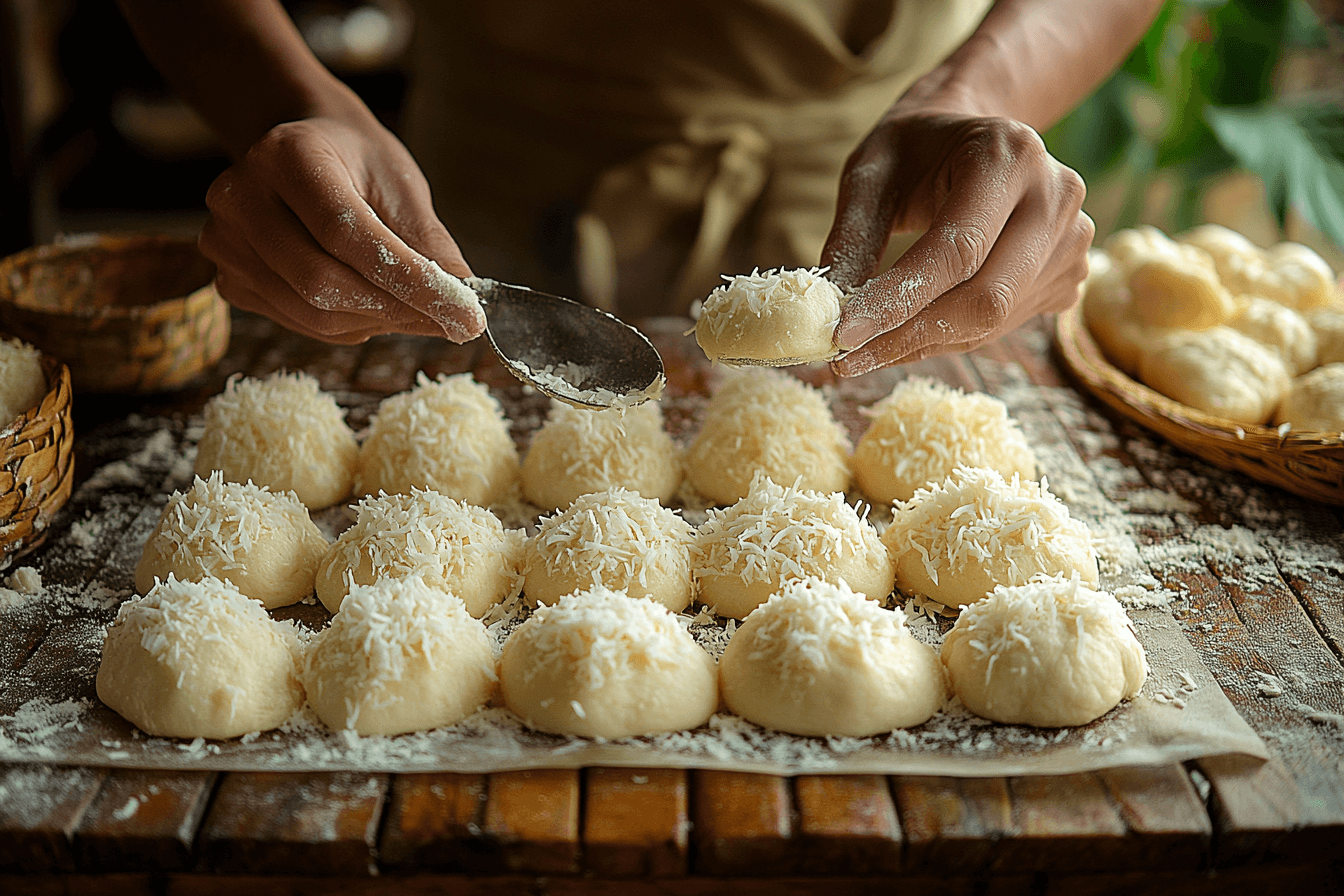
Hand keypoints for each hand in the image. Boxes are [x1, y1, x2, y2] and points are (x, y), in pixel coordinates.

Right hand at [199, 115, 484, 343]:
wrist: (304, 153)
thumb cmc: (357, 165)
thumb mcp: (401, 187)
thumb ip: (430, 244)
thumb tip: (465, 302)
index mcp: (287, 155)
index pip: (347, 234)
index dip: (410, 281)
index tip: (466, 314)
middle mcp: (240, 196)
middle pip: (321, 281)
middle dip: (396, 310)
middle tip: (450, 320)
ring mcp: (225, 241)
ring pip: (311, 312)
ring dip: (377, 322)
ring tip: (413, 309)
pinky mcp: (229, 278)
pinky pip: (297, 323)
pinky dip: (348, 325)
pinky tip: (370, 303)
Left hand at [821, 110, 1093, 375]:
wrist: (974, 136)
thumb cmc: (916, 152)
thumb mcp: (870, 173)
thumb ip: (851, 236)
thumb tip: (829, 310)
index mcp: (1009, 155)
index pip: (956, 250)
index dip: (897, 302)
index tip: (842, 336)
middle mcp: (1055, 196)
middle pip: (986, 297)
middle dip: (910, 337)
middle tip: (848, 360)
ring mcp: (1071, 240)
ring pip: (993, 321)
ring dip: (924, 345)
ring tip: (869, 347)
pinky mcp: (1068, 274)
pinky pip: (1003, 325)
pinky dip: (948, 338)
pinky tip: (908, 329)